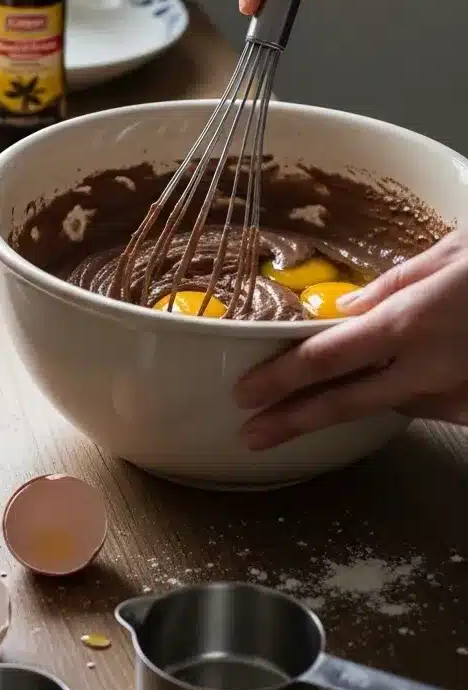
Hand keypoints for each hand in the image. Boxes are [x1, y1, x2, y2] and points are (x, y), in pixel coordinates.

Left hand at [234, 229, 467, 449]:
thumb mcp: (456, 254)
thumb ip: (396, 283)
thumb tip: (347, 308)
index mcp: (409, 322)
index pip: (325, 358)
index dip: (279, 379)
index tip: (244, 394)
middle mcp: (427, 368)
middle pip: (344, 403)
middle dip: (291, 422)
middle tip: (250, 435)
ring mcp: (456, 395)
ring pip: (390, 405)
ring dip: (358, 399)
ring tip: (329, 395)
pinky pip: (431, 405)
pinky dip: (413, 392)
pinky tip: (415, 373)